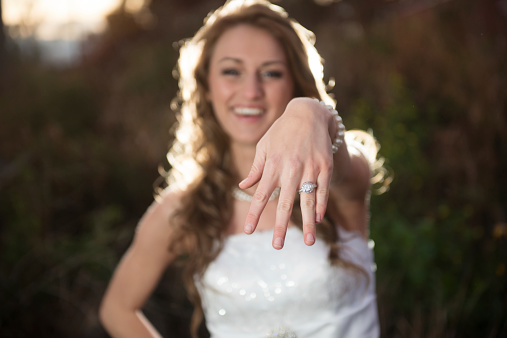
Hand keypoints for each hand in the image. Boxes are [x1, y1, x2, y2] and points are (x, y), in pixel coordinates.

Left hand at [239, 97, 334, 248]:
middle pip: (284, 203)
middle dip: (280, 226)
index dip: (253, 213)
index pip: (261, 195)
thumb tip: (243, 186)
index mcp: (272, 165)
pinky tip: (318, 219)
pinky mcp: (324, 165)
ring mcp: (310, 168)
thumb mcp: (264, 146)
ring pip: (308, 200)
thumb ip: (256, 169)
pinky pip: (323, 189)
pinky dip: (321, 205)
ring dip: (307, 223)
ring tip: (308, 242)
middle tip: (277, 246)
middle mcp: (290, 169)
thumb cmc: (282, 132)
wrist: (308, 113)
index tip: (247, 230)